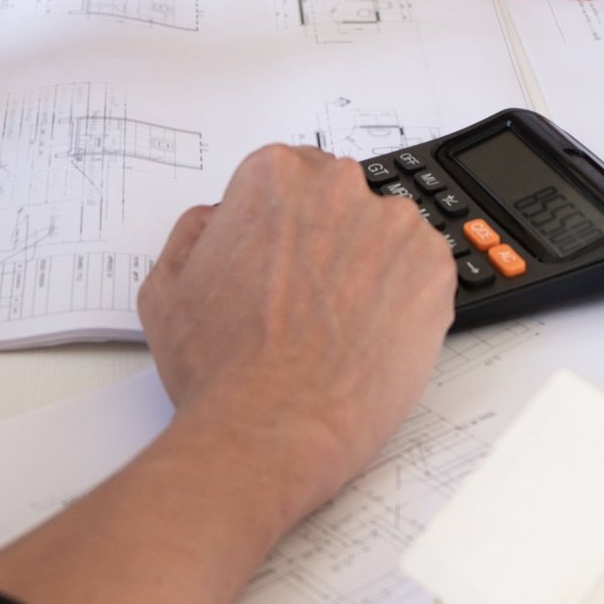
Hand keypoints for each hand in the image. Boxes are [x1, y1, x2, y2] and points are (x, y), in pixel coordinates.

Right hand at [138, 145, 454, 521]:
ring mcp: (395, 226)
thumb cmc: (220, 366)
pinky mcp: (436, 269)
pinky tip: (370, 336)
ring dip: (369, 268)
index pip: (292, 179)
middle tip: (309, 300)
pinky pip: (422, 272)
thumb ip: (195, 233)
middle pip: (341, 202)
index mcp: (276, 176)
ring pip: (385, 237)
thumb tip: (220, 219)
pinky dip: (404, 299)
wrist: (272, 427)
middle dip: (328, 241)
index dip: (286, 227)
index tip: (283, 261)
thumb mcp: (167, 288)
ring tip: (340, 327)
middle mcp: (340, 186)